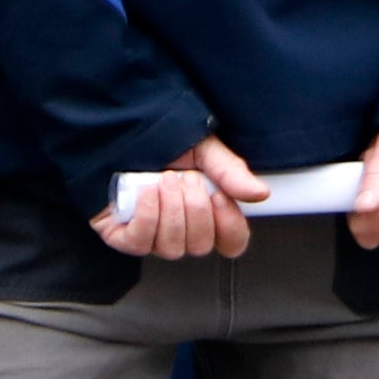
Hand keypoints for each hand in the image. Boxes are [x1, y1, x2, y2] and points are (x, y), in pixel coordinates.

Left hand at [97, 135, 265, 259]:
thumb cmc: (159, 142)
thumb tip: (260, 193)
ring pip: (173, 247)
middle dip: (195, 209)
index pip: (231, 242)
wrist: (118, 132)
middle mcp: (180, 230)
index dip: (230, 226)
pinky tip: (147, 191)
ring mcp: (152, 237)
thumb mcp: (202, 149)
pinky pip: (142, 241)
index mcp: (206, 213)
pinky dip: (148, 215)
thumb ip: (230, 171)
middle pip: (201, 246)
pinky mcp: (123, 236)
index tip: (219, 195)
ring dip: (172, 210)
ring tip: (165, 179)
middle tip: (186, 179)